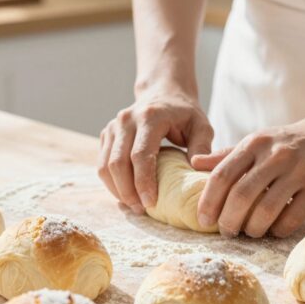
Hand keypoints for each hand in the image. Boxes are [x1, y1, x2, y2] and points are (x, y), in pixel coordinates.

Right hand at [98, 88, 212, 213]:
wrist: (163, 93)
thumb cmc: (184, 114)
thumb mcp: (201, 126)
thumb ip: (202, 147)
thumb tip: (196, 169)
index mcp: (150, 117)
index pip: (140, 154)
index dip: (143, 181)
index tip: (150, 203)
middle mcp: (126, 120)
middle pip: (118, 163)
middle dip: (127, 191)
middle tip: (142, 210)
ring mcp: (113, 126)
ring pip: (105, 166)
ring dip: (117, 190)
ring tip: (134, 206)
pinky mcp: (106, 134)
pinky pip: (102, 164)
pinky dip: (111, 183)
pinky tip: (126, 194)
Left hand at [192, 115, 304, 236]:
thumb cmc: (288, 141)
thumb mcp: (256, 141)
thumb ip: (226, 155)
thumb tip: (192, 163)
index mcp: (254, 143)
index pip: (221, 176)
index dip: (208, 202)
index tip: (203, 221)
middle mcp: (275, 155)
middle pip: (241, 196)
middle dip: (228, 221)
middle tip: (226, 232)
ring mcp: (299, 170)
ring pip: (266, 210)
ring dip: (253, 229)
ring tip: (249, 232)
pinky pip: (292, 218)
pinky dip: (278, 230)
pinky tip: (274, 229)